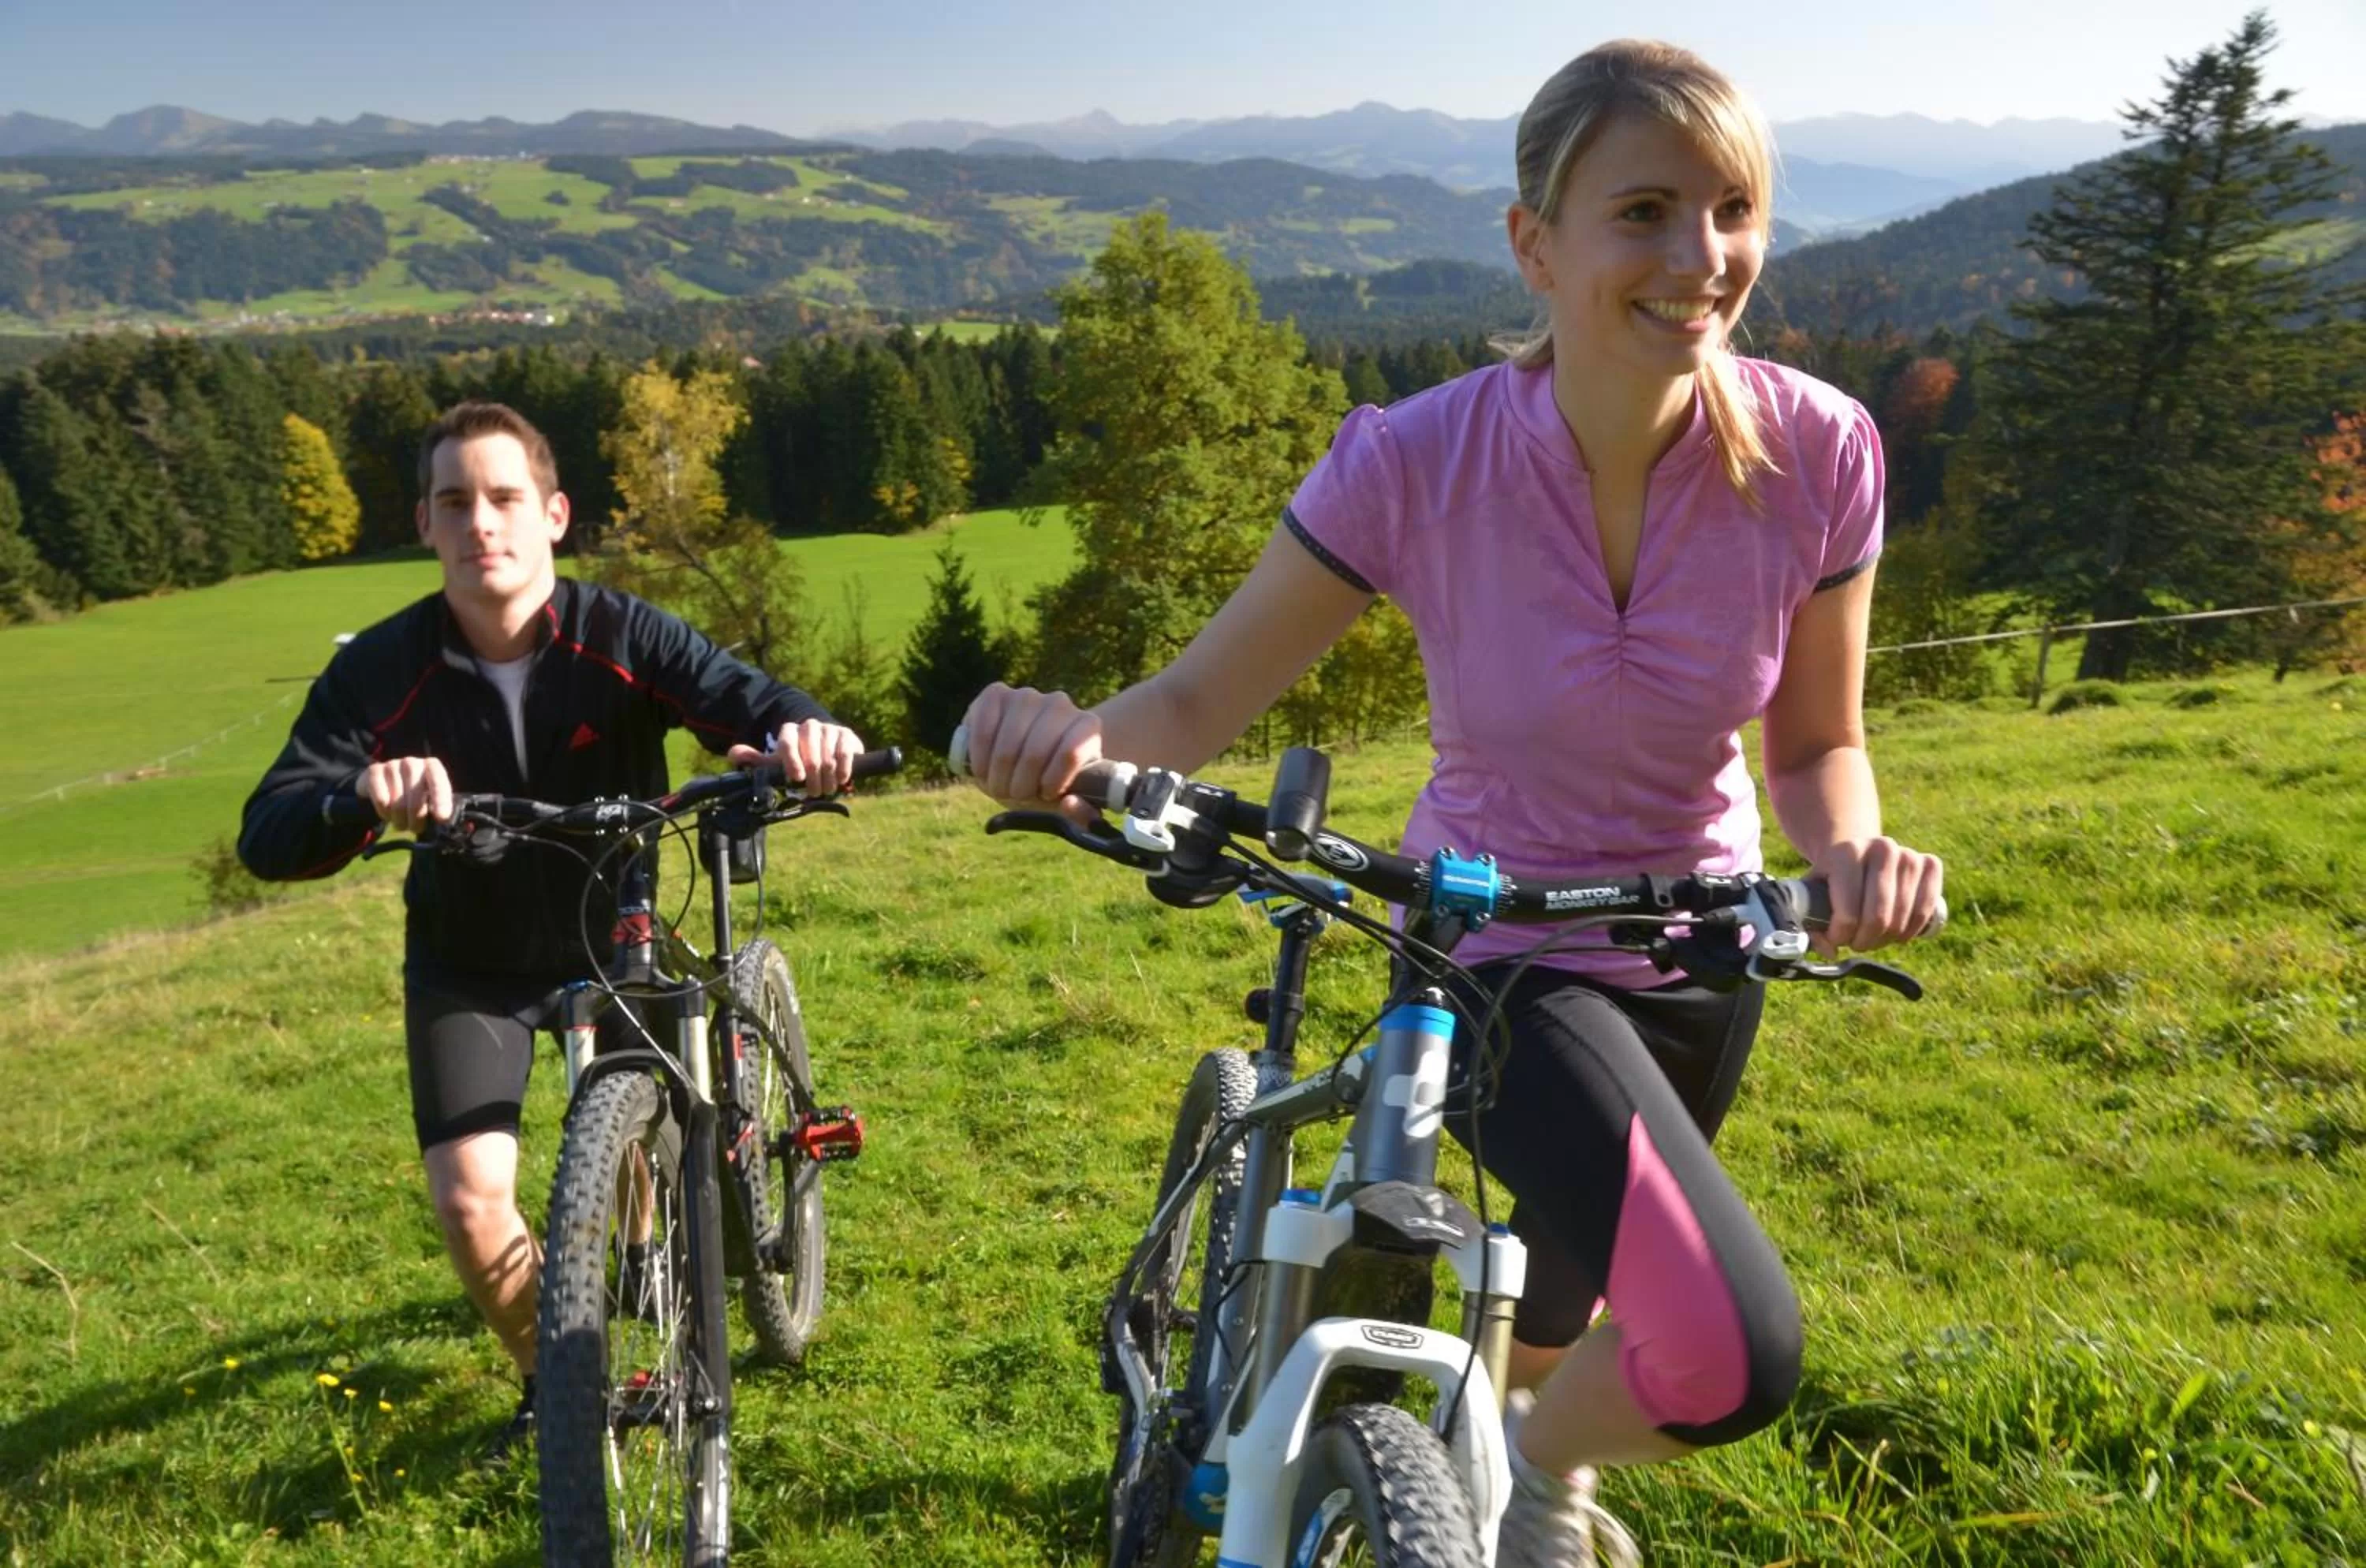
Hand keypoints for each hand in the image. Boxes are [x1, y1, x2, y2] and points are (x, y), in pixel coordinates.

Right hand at [360, 755, 453, 833]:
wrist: (382, 786)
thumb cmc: (412, 795)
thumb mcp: (429, 799)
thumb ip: (438, 806)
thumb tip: (441, 818)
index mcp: (431, 766)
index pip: (438, 780)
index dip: (441, 799)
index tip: (442, 818)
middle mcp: (412, 763)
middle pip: (416, 797)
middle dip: (416, 819)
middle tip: (415, 829)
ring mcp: (392, 765)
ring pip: (397, 803)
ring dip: (399, 819)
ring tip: (401, 822)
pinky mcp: (374, 771)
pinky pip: (382, 800)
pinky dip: (385, 813)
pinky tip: (387, 813)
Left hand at [729, 719, 864, 794]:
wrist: (826, 752)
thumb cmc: (798, 761)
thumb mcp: (777, 763)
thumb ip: (757, 761)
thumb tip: (732, 753)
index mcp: (789, 731)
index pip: (787, 743)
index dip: (792, 761)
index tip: (797, 778)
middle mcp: (809, 726)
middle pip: (811, 753)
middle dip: (813, 777)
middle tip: (814, 792)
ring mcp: (829, 729)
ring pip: (828, 755)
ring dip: (828, 777)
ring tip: (827, 789)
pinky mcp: (846, 734)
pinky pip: (845, 751)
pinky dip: (843, 768)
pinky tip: (842, 779)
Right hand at [957, 682, 1103, 816]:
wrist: (1029, 758)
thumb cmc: (1054, 781)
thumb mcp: (1073, 801)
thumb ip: (1082, 813)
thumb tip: (1068, 804)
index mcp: (1087, 727)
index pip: (1070, 753)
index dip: (1053, 782)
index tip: (1046, 796)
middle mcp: (1060, 705)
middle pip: (1035, 751)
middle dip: (1020, 785)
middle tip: (1016, 796)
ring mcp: (1027, 696)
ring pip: (1008, 743)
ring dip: (998, 775)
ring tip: (999, 786)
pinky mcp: (996, 694)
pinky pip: (983, 726)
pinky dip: (979, 755)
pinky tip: (982, 769)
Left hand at [1814, 837, 1943, 953]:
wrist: (1861, 853)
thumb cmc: (1833, 879)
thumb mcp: (1813, 893)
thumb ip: (1810, 921)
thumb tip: (1830, 951)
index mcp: (1847, 853)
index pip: (1848, 914)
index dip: (1841, 936)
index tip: (1836, 939)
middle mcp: (1881, 849)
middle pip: (1878, 919)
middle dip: (1865, 941)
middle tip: (1857, 942)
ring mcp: (1909, 855)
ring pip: (1901, 920)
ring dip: (1886, 940)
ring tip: (1873, 937)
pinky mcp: (1930, 864)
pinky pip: (1925, 912)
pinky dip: (1910, 931)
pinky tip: (1897, 933)